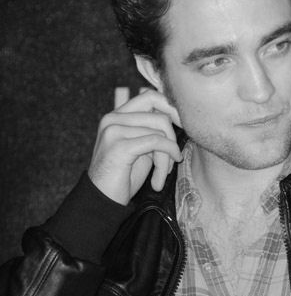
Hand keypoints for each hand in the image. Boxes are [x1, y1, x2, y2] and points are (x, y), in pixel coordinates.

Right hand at [88, 89, 182, 204]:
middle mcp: (113, 118)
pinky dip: (166, 157)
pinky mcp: (119, 146)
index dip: (172, 108)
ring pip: (160, 131)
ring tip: (164, 172)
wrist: (102, 200)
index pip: (151, 96)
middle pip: (159, 113)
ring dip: (168, 155)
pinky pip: (156, 142)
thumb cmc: (123, 175)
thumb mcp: (141, 146)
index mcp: (117, 115)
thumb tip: (176, 115)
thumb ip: (152, 129)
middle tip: (175, 156)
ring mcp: (114, 130)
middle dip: (173, 135)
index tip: (184, 127)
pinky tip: (163, 174)